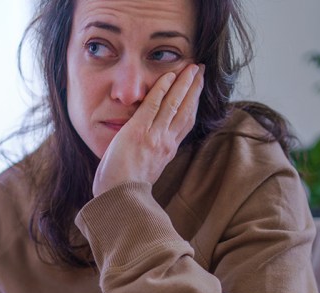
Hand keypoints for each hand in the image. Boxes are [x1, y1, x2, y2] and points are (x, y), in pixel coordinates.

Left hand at [93, 63, 204, 196]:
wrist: (118, 198)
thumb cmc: (124, 190)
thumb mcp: (146, 171)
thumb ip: (152, 156)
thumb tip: (150, 150)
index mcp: (167, 152)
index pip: (185, 122)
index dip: (193, 103)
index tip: (198, 89)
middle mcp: (166, 142)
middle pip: (186, 109)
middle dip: (194, 88)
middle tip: (200, 70)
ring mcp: (154, 136)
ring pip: (174, 103)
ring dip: (184, 83)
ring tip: (192, 67)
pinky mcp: (139, 131)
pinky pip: (154, 104)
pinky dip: (163, 88)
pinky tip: (169, 75)